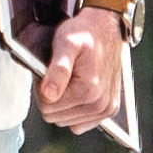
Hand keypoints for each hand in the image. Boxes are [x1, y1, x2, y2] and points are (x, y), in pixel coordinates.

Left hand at [29, 14, 130, 134]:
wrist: (106, 28)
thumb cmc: (85, 33)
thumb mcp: (66, 43)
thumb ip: (57, 70)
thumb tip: (49, 95)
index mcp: (87, 91)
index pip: (47, 107)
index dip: (43, 89)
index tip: (49, 72)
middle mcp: (99, 104)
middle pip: (56, 117)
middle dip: (52, 98)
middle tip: (59, 76)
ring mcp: (106, 109)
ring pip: (67, 122)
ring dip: (64, 103)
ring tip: (70, 80)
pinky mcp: (109, 110)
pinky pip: (81, 124)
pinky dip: (75, 111)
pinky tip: (78, 91)